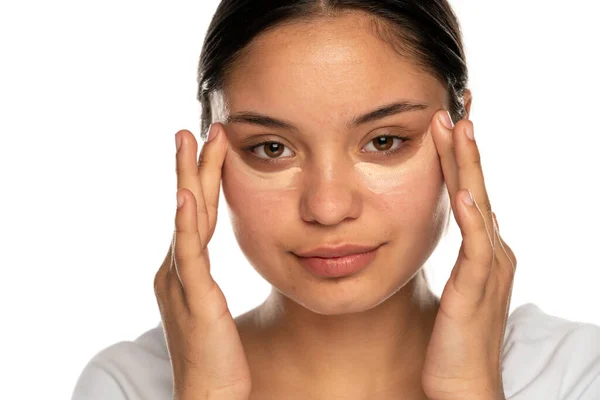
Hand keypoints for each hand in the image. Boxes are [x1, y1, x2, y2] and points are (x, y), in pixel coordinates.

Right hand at [154, 124, 251, 399]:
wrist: (209, 395)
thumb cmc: (216, 356)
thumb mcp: (212, 309)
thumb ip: (207, 281)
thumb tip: (207, 267)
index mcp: (186, 270)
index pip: (197, 215)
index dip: (203, 181)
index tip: (211, 148)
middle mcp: (176, 269)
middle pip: (189, 207)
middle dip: (193, 166)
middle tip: (197, 129)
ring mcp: (181, 282)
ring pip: (187, 220)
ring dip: (190, 179)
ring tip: (192, 142)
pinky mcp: (194, 298)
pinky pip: (190, 254)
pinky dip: (187, 223)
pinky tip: (187, 195)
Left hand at [421, 111, 515, 399]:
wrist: (462, 385)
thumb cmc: (451, 338)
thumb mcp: (452, 288)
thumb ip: (452, 258)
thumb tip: (438, 234)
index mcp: (483, 249)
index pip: (470, 191)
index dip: (459, 158)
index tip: (446, 124)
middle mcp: (492, 251)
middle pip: (477, 188)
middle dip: (463, 148)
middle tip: (452, 109)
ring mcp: (488, 268)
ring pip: (479, 206)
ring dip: (467, 167)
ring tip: (458, 129)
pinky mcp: (477, 289)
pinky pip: (475, 248)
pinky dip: (473, 218)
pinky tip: (464, 193)